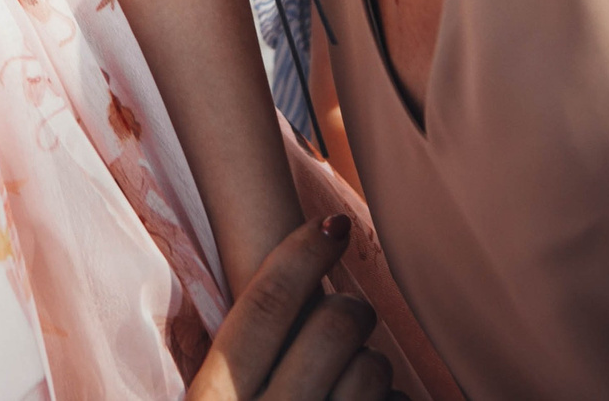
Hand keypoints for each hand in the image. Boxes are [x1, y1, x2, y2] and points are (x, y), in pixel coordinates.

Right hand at [185, 215, 398, 400]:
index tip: (333, 224)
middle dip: (352, 309)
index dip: (303, 254)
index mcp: (216, 398)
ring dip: (372, 364)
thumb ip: (229, 368)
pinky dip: (392, 399)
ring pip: (372, 368)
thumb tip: (266, 298)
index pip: (265, 304)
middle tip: (350, 317)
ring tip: (353, 379)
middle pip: (332, 326)